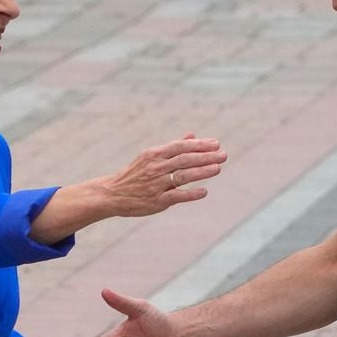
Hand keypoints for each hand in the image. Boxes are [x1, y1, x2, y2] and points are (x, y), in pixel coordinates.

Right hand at [102, 132, 225, 216]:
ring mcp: (156, 184)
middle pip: (184, 159)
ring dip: (201, 172)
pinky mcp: (156, 201)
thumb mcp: (151, 156)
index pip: (180, 146)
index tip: (217, 143)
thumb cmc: (136, 174)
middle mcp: (156, 167)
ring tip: (218, 168)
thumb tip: (193, 135)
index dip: (199, 145)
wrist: (113, 194)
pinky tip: (204, 191)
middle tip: (224, 155)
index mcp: (155, 154)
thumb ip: (173, 147)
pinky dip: (191, 193)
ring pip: (182, 176)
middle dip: (205, 157)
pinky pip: (176, 196)